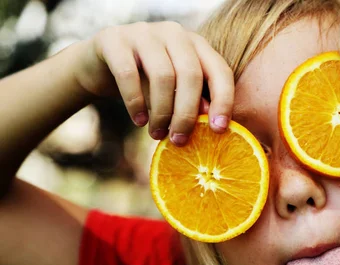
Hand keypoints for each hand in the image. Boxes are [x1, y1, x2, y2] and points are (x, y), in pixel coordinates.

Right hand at [73, 21, 233, 144]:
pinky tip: (139, 121)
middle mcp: (173, 33)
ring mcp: (143, 32)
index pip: (219, 71)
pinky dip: (135, 103)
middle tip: (180, 140)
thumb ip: (193, 102)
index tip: (219, 130)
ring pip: (162, 76)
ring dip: (161, 112)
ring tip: (157, 134)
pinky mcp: (113, 39)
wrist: (98, 67)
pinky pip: (128, 74)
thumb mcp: (173, 93)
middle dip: (186, 114)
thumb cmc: (146, 84)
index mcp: (196, 44)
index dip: (223, 101)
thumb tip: (211, 124)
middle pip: (190, 75)